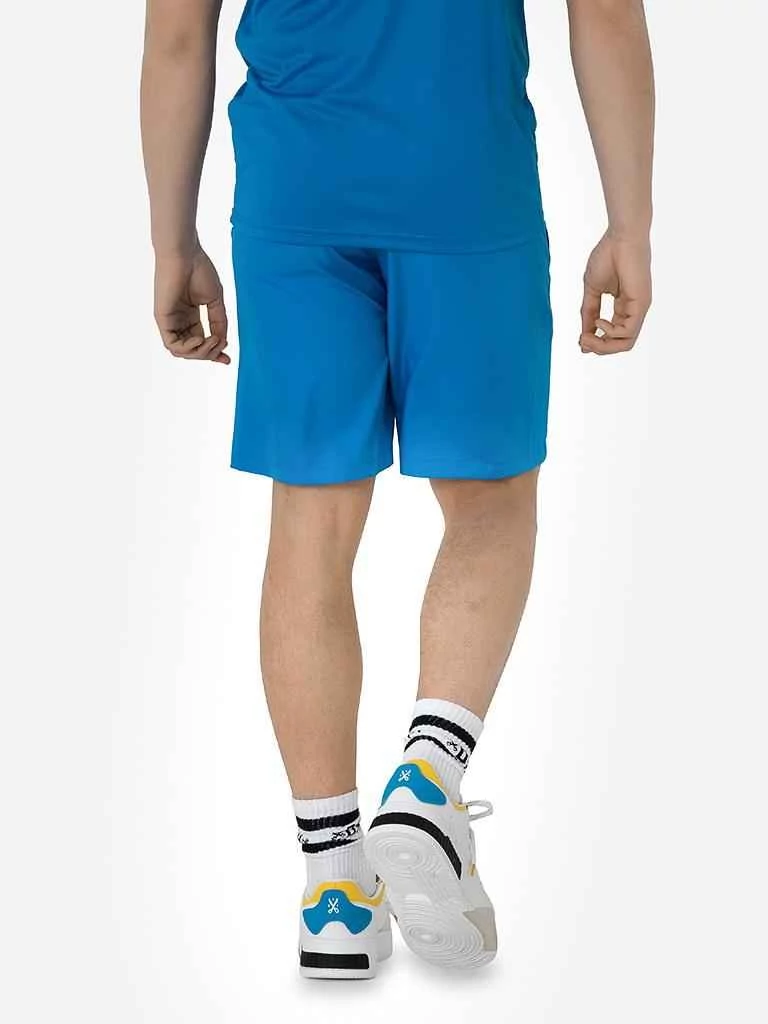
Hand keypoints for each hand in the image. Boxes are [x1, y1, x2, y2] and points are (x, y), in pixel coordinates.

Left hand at [153, 245, 229, 363]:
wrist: (185, 254)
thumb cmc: (199, 270)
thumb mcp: (215, 301)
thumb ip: (219, 322)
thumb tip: (223, 342)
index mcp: (191, 317)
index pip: (202, 342)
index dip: (215, 353)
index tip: (228, 359)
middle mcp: (179, 321)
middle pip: (193, 351)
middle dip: (209, 354)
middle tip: (221, 345)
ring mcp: (170, 321)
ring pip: (182, 352)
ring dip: (200, 353)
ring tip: (212, 341)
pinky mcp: (162, 319)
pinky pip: (172, 345)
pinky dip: (188, 348)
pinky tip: (200, 339)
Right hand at [580, 231, 651, 354]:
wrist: (620, 236)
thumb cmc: (608, 256)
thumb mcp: (592, 290)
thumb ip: (589, 312)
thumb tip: (583, 336)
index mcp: (623, 308)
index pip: (613, 336)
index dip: (596, 342)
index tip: (580, 339)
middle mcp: (633, 311)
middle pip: (619, 345)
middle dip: (598, 348)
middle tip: (582, 341)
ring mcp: (639, 309)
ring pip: (625, 343)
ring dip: (603, 346)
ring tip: (587, 336)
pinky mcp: (641, 304)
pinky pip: (628, 332)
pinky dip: (610, 333)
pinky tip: (599, 321)